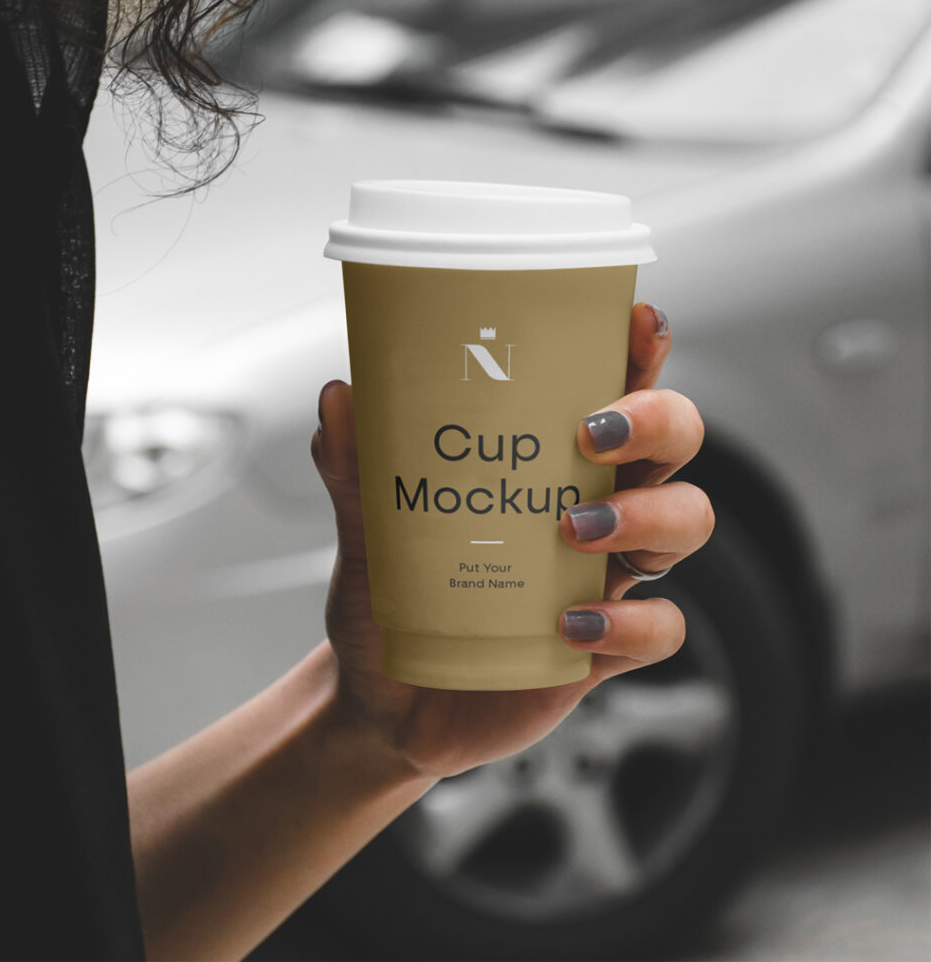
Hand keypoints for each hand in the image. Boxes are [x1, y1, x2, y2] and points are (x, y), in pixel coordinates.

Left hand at [311, 303, 712, 778]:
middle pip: (675, 446)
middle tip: (592, 434)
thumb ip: (355, 470)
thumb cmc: (394, 604)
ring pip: (687, 523)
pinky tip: (568, 624)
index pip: (613, 392)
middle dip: (657, 423)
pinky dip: (628, 622)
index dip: (639, 354)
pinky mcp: (605, 648)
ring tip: (571, 530)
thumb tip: (338, 397)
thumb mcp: (368, 532)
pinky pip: (661, 628)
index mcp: (547, 466)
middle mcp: (592, 509)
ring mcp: (606, 578)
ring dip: (646, 516)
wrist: (386, 702)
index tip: (635, 323)